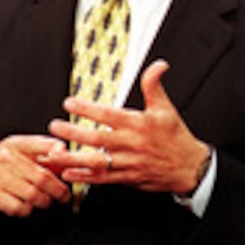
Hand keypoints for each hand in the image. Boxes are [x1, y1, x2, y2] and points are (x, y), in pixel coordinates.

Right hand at [0, 134, 70, 216]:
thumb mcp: (15, 147)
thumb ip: (39, 149)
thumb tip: (64, 155)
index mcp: (16, 145)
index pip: (41, 145)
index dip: (58, 152)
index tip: (67, 160)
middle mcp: (7, 160)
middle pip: (41, 178)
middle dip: (58, 190)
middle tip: (63, 196)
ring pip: (32, 195)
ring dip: (43, 201)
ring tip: (45, 201)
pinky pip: (17, 207)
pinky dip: (26, 210)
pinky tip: (26, 206)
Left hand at [47, 60, 209, 194]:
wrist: (190, 168)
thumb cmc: (176, 137)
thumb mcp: (166, 108)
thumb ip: (154, 85)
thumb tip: (158, 65)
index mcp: (138, 124)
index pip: (108, 114)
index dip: (87, 108)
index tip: (69, 102)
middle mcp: (131, 144)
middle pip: (97, 138)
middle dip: (73, 132)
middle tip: (55, 125)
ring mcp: (128, 163)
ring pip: (97, 161)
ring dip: (73, 157)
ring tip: (55, 153)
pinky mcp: (127, 178)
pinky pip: (103, 179)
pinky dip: (85, 177)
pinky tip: (69, 172)